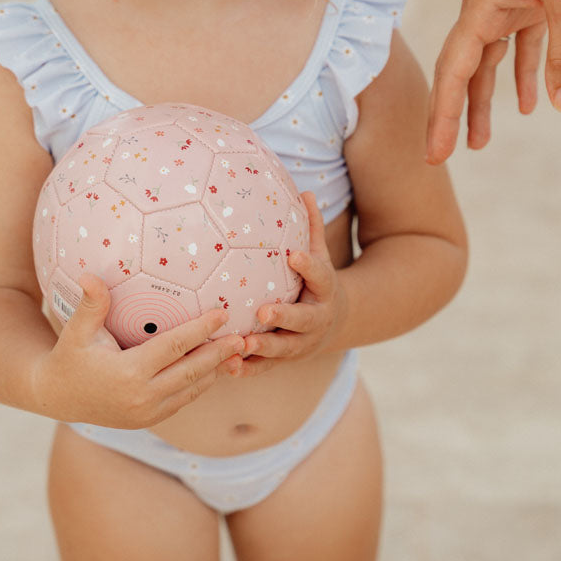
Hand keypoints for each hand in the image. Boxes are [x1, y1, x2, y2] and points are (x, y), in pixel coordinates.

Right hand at [31, 274, 245, 427]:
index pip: (174, 347)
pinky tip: (214, 369)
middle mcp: (142, 397)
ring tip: (237, 352)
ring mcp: (147, 413)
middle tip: (243, 336)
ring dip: (215, 370)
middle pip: (192, 370)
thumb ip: (91, 304)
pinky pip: (182, 401)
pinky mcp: (148, 420)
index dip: (200, 329)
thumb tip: (90, 274)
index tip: (222, 313)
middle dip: (219, 353)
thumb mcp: (76, 331)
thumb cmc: (69, 357)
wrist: (56, 398)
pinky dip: (200, 385)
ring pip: (192, 389)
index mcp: (128, 373)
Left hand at [238, 192, 345, 375]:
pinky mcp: (285, 360)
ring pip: (282, 349)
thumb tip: (306, 191)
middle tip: (264, 313)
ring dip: (262, 349)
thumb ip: (312, 228)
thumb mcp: (321, 256)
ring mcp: (301, 343)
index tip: (294, 255)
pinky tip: (226, 365)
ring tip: (240, 344)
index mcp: (325, 291)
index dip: (308, 266)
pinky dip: (247, 369)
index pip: (320, 276)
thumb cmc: (316, 283)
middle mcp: (316, 320)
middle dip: (284, 319)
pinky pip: (265, 368)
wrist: (334, 325)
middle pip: (302, 321)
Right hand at [427, 0, 560, 161]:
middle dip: (452, 114)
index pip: (454, 73)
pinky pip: (520, 48)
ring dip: (484, 101)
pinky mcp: (533, 1)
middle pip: (461, 72)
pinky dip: (522, 74)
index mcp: (481, 8)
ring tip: (481, 143)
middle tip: (440, 156)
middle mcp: (485, 9)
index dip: (443, 115)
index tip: (435, 153)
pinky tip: (529, 103)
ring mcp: (507, 5)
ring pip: (488, 64)